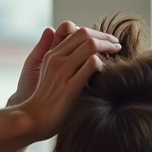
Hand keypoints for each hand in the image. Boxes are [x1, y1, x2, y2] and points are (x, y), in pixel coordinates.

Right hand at [12, 22, 120, 138]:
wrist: (34, 119)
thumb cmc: (47, 99)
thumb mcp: (50, 73)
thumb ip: (63, 59)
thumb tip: (84, 49)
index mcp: (52, 54)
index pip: (77, 31)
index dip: (96, 33)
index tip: (107, 40)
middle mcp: (56, 60)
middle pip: (85, 34)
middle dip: (105, 37)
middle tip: (116, 44)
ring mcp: (63, 72)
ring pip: (90, 46)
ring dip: (108, 46)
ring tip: (117, 52)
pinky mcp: (70, 87)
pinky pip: (91, 65)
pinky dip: (102, 62)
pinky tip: (106, 69)